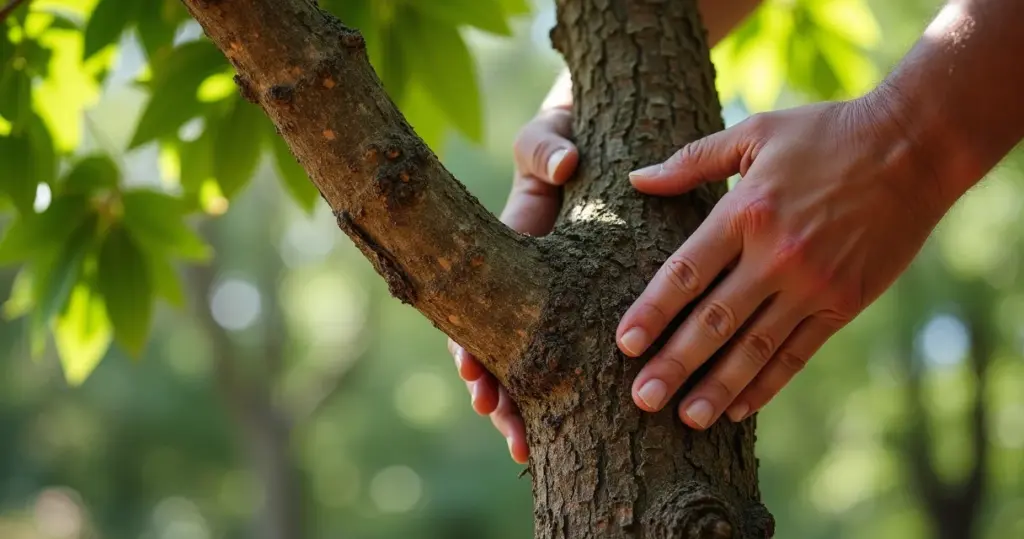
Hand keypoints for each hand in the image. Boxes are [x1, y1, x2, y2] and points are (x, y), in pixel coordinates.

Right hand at [447, 104, 577, 463]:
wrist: (587, 140)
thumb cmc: (563, 137)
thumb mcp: (549, 137)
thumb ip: (547, 147)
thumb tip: (565, 166)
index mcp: (502, 256)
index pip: (473, 312)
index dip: (470, 351)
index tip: (475, 383)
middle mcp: (520, 288)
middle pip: (497, 355)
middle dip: (499, 400)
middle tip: (513, 441)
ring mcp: (548, 302)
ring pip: (530, 367)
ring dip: (526, 410)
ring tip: (528, 452)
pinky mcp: (579, 307)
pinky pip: (571, 354)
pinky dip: (567, 392)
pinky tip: (572, 430)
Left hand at [617, 92, 941, 428]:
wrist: (915, 147)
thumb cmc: (827, 134)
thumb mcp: (755, 134)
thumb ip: (693, 160)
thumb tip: (637, 179)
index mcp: (745, 211)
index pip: (685, 272)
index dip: (652, 311)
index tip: (624, 344)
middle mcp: (776, 254)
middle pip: (714, 320)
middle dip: (674, 363)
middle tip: (642, 398)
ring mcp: (813, 284)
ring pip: (754, 346)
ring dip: (717, 386)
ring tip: (685, 419)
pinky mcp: (843, 304)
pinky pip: (798, 353)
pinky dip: (767, 383)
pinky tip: (740, 408)